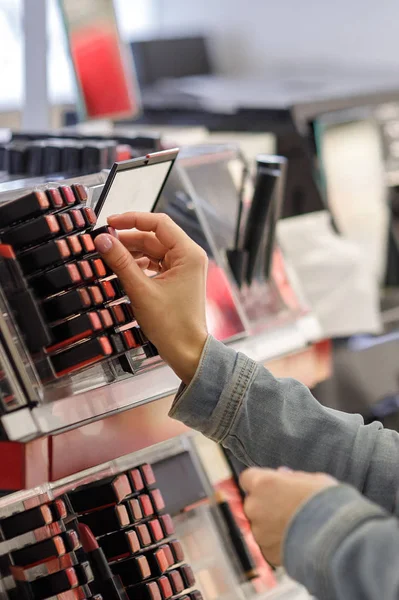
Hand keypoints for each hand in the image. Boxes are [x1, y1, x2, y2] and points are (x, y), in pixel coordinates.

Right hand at [94, 212, 208, 383]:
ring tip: (108, 258)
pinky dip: (138, 265)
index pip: (159, 223)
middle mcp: (189, 257)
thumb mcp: (141, 291)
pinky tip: (122, 270)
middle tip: (103, 243)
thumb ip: (121, 262)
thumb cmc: (173, 326)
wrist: (186, 351)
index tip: (111, 223)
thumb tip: (103, 240)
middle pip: (154, 237)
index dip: (133, 219)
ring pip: (153, 250)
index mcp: (188, 254)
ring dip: (131, 253)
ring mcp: (183, 268)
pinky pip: (155, 264)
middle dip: (128, 239)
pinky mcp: (176, 279)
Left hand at [240, 467, 336, 565]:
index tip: (269, 486)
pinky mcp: (266, 552)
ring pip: (259, 525)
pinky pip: (268, 545)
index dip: (259, 482)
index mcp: (263, 483)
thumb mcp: (311, 479)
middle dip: (265, 504)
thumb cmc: (326, 502)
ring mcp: (259, 531)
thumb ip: (290, 477)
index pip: (247, 478)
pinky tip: (296, 540)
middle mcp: (255, 506)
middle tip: (287, 507)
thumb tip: (282, 475)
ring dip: (271, 525)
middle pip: (252, 502)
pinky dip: (278, 544)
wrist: (336, 537)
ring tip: (295, 526)